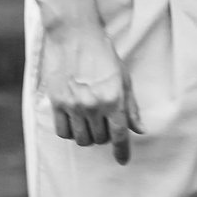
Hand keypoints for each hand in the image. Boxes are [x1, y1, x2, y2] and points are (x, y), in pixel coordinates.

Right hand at [40, 21, 142, 164]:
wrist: (75, 35)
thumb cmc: (103, 54)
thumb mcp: (123, 77)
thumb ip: (131, 106)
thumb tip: (139, 129)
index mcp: (113, 98)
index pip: (119, 135)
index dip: (122, 151)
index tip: (123, 161)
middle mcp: (93, 105)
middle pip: (99, 139)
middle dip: (105, 135)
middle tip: (105, 122)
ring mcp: (73, 106)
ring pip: (81, 139)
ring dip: (88, 135)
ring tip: (91, 121)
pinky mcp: (57, 103)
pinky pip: (63, 132)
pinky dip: (70, 131)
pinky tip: (75, 120)